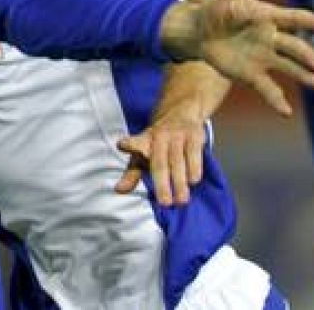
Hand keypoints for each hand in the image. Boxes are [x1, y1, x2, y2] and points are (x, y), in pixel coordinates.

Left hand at [115, 60, 228, 205]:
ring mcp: (178, 134)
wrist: (180, 111)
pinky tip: (194, 181)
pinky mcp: (194, 134)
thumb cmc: (158, 142)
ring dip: (180, 181)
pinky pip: (194, 153)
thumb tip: (118, 190)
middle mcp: (160, 136)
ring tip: (181, 200)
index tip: (122, 145)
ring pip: (178, 160)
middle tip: (165, 203)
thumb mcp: (143, 154)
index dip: (130, 144)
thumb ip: (132, 174)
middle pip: (159, 162)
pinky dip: (194, 168)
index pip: (136, 143)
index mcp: (144, 140)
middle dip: (162, 183)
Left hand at [161, 0, 313, 114]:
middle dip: (307, 56)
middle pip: (293, 47)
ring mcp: (263, 57)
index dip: (313, 22)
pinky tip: (286, 112)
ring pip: (287, 67)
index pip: (294, 19)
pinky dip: (277, 100)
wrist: (200, 31)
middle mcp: (271, 38)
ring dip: (301, 75)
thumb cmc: (217, 6)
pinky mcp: (252, 73)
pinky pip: (267, 88)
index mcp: (268, 17)